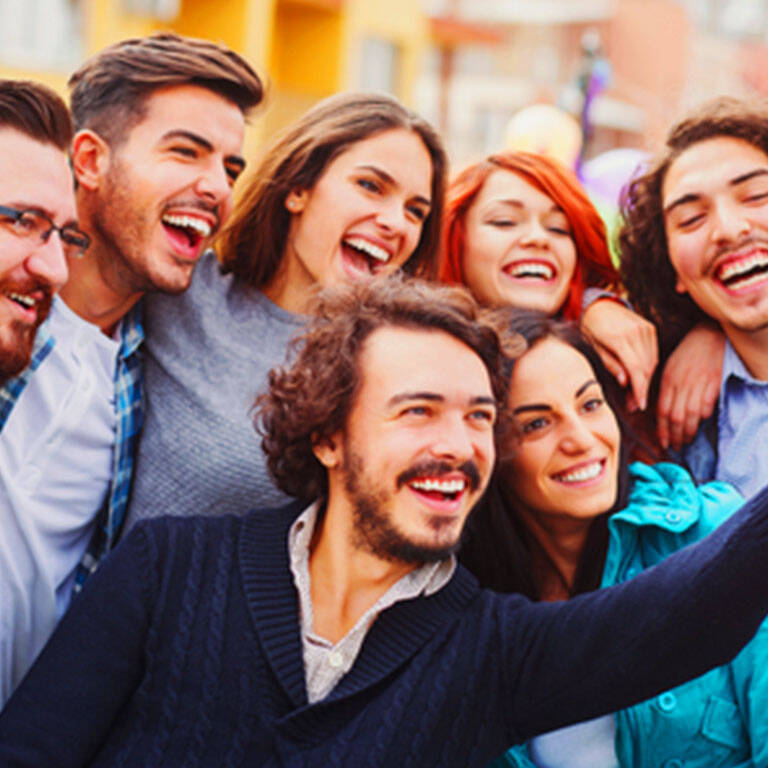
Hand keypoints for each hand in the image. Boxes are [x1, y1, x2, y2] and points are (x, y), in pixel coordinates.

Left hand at [581, 299, 657, 410]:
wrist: (598, 305)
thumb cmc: (590, 327)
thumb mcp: (593, 347)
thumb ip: (610, 363)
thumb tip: (625, 382)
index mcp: (618, 337)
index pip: (635, 369)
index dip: (639, 389)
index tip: (640, 404)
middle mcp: (635, 332)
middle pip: (645, 367)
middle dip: (641, 389)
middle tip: (633, 404)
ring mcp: (644, 328)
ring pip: (651, 362)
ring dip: (645, 380)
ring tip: (634, 394)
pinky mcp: (649, 328)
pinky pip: (653, 353)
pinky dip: (648, 367)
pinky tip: (639, 377)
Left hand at [656, 323, 724, 450]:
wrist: (707, 336)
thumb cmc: (685, 354)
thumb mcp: (666, 369)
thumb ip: (658, 388)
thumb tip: (644, 409)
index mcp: (667, 380)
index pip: (661, 411)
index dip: (661, 430)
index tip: (662, 442)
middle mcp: (681, 384)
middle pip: (675, 416)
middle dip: (674, 435)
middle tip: (674, 446)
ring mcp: (698, 383)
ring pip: (691, 414)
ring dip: (688, 431)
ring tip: (686, 440)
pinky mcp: (713, 383)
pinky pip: (707, 405)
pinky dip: (703, 416)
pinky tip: (699, 422)